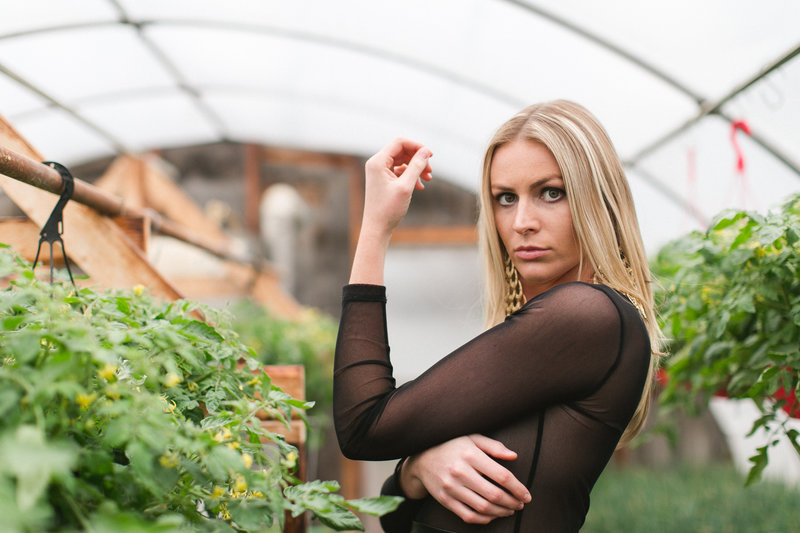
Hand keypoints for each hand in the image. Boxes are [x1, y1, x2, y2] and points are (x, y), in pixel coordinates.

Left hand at [362, 137, 432, 234]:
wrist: (377, 228)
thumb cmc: (388, 209)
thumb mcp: (406, 186)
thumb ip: (416, 166)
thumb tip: (426, 151)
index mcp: (378, 162)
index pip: (400, 143)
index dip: (417, 146)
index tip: (430, 156)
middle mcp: (376, 164)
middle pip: (402, 150)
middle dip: (418, 158)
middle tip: (430, 170)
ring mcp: (379, 172)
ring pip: (402, 161)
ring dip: (416, 168)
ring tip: (428, 179)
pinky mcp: (383, 180)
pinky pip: (400, 171)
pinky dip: (411, 176)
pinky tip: (420, 187)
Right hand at [400, 435, 530, 524]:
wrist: (422, 459)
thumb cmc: (451, 445)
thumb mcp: (471, 438)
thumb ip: (493, 446)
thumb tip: (514, 456)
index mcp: (470, 454)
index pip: (501, 476)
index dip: (518, 488)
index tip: (526, 495)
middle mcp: (460, 472)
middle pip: (494, 494)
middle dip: (512, 502)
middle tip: (520, 504)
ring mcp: (451, 488)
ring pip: (483, 507)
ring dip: (501, 512)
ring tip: (510, 510)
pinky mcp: (445, 500)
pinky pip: (468, 515)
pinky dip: (484, 519)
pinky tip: (493, 515)